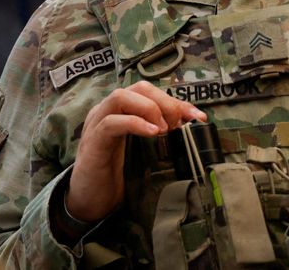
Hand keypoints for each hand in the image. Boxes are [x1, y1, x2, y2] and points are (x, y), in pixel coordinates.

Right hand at [65, 81, 206, 221]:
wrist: (89, 201)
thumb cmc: (116, 175)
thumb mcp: (141, 150)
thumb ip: (157, 135)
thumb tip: (189, 129)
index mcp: (120, 110)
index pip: (150, 92)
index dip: (176, 101)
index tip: (198, 117)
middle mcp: (106, 111)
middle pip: (138, 88)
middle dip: (165, 101)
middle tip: (179, 123)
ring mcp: (97, 124)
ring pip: (121, 97)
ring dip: (149, 108)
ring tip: (164, 129)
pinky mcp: (93, 142)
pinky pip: (111, 123)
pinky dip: (134, 123)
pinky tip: (152, 133)